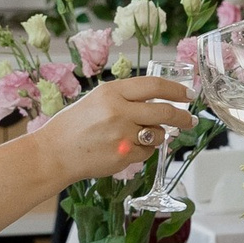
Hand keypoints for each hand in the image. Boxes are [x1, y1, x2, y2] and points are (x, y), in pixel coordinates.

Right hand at [30, 78, 195, 186]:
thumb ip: (126, 99)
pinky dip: (144, 151)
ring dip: (158, 136)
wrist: (54, 153)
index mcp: (112, 92)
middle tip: (190, 120)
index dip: (176, 90)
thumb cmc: (74, 126)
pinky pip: (147, 153)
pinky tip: (127, 148)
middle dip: (183, 117)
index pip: (154, 86)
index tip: (189, 94)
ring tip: (142, 136)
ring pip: (158, 134)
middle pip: (165, 112)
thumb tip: (159, 102)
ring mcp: (122, 135)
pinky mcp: (123, 156)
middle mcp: (119, 111)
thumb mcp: (97, 100)